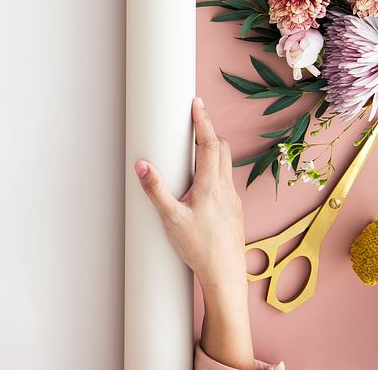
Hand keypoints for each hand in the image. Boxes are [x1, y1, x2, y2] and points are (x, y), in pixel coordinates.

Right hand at [134, 97, 254, 369]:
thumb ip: (155, 189)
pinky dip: (217, 171)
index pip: (208, 143)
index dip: (202, 121)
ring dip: (213, 151)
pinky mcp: (235, 211)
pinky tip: (203, 183)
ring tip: (196, 149)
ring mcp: (233, 200)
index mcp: (211, 185)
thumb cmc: (199, 248)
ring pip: (227, 165)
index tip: (197, 103)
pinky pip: (227, 182)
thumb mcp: (170, 218)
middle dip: (208, 132)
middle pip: (221, 149)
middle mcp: (226, 188)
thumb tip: (142, 164)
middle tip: (193, 122)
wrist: (225, 275)